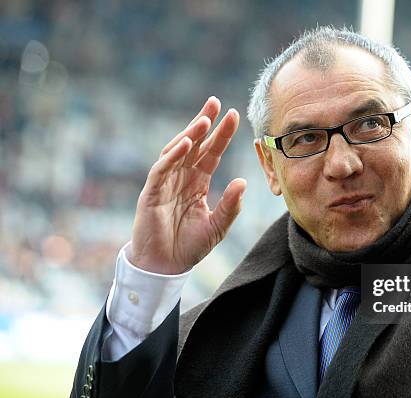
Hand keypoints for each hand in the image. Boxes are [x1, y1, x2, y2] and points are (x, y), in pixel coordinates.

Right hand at [130, 96, 245, 273]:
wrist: (165, 267)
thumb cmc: (188, 246)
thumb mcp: (217, 226)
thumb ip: (231, 206)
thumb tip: (243, 182)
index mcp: (197, 183)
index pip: (212, 153)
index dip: (222, 135)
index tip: (234, 115)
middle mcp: (181, 178)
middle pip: (194, 144)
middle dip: (204, 122)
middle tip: (216, 102)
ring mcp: (165, 183)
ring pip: (177, 151)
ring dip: (190, 134)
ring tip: (204, 120)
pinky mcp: (151, 193)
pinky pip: (161, 170)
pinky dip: (173, 156)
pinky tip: (187, 144)